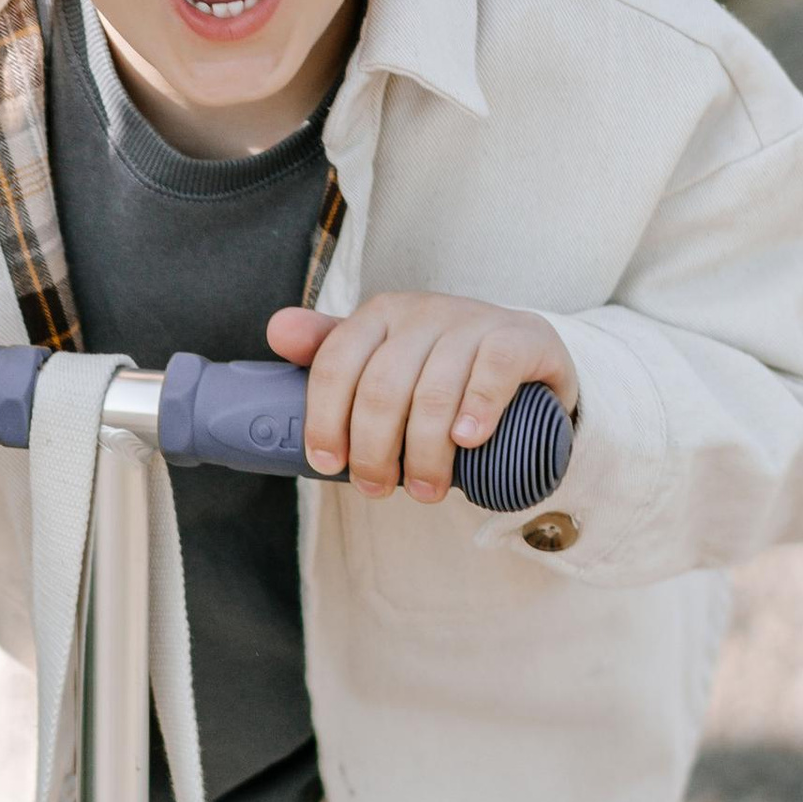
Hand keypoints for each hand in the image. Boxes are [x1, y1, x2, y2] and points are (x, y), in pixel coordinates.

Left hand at [266, 294, 576, 502]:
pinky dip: (477, 409)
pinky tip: (467, 440)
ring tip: (424, 490)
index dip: (325, 418)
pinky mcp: (519, 338)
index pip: (336, 362)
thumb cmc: (441, 368)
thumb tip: (276, 331)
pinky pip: (493, 371)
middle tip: (377, 489)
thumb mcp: (385, 359)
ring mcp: (473, 322)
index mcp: (380, 314)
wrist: (526, 355)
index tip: (327, 464)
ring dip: (423, 452)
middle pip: (381, 386)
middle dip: (372, 449)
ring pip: (433, 390)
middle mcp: (423, 312)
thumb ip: (331, 352)